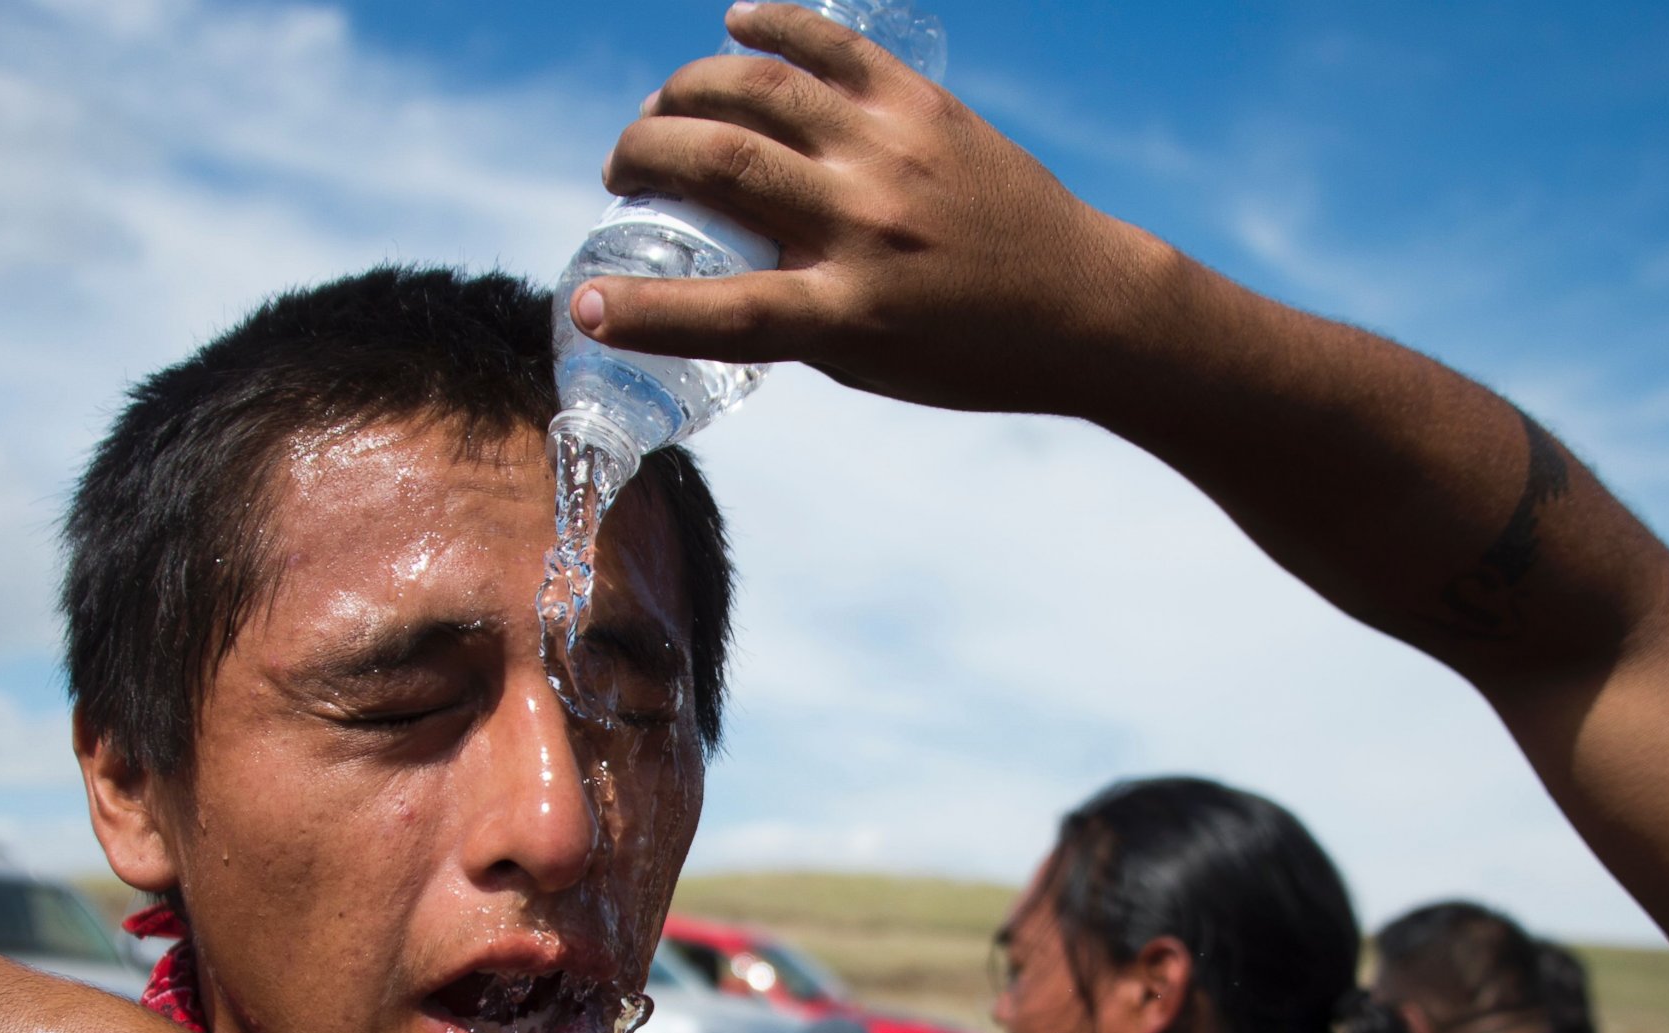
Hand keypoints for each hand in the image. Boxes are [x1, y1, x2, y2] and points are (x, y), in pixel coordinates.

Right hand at [578, 2, 1170, 416]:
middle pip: (719, 167)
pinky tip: (733, 22)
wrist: (1084, 304)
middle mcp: (867, 225)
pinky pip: (831, 45)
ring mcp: (894, 153)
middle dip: (641, 158)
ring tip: (663, 114)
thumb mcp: (869, 363)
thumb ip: (790, 319)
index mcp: (851, 311)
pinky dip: (772, 23)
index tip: (585, 307)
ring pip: (756, 89)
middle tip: (622, 173)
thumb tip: (709, 272)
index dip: (643, 313)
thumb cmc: (968, 351)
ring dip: (685, 92)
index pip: (724, 312)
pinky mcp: (923, 105)